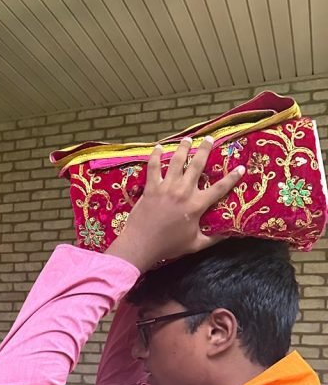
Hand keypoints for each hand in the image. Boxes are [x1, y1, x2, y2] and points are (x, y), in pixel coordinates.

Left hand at [106, 136, 244, 270]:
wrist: (142, 244)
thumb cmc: (169, 245)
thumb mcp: (195, 244)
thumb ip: (213, 238)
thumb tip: (228, 234)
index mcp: (196, 205)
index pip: (220, 188)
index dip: (232, 177)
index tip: (241, 167)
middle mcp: (183, 191)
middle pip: (197, 165)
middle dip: (205, 149)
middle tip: (210, 138)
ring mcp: (166, 187)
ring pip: (176, 161)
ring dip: (183, 148)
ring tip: (188, 139)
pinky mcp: (151, 187)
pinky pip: (153, 167)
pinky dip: (155, 155)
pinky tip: (158, 147)